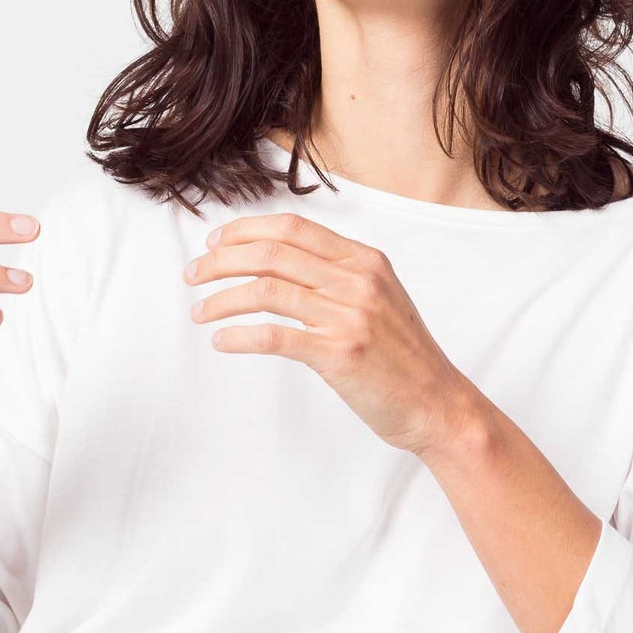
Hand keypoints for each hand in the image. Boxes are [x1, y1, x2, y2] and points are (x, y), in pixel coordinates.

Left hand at [182, 208, 475, 455]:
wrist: (438, 404)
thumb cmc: (405, 359)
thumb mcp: (380, 299)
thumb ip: (339, 277)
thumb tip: (280, 264)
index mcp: (365, 261)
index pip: (292, 228)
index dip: (245, 230)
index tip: (215, 243)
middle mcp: (357, 280)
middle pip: (271, 253)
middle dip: (221, 260)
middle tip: (193, 276)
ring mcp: (349, 315)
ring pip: (266, 290)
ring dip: (221, 298)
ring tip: (199, 312)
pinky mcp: (339, 353)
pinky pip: (273, 335)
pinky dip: (238, 335)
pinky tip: (222, 342)